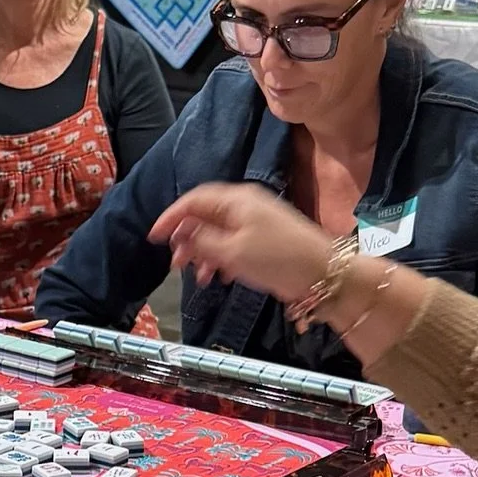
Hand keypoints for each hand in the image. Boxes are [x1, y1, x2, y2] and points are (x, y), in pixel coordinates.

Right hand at [150, 184, 331, 307]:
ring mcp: (255, 222)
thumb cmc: (277, 258)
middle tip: (175, 263)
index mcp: (236, 200)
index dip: (171, 217)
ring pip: (217, 232)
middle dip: (186, 239)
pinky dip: (219, 258)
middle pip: (204, 216)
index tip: (154, 237)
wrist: (323, 273)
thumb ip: (202, 240)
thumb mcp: (232, 251)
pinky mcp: (264, 240)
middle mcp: (245, 205)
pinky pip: (232, 244)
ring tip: (196, 276)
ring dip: (202, 253)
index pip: (193, 201)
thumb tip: (181, 234)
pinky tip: (217, 276)